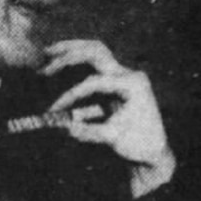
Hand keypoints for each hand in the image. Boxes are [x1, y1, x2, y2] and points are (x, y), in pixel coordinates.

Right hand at [41, 40, 175, 196]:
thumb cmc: (138, 145)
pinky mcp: (117, 82)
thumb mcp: (114, 138)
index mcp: (133, 84)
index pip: (95, 81)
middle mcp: (129, 74)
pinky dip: (78, 61)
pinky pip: (96, 64)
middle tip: (45, 58)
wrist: (155, 151)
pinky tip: (60, 60)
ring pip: (96, 51)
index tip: (54, 108)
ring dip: (73, 49)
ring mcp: (124, 75)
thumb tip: (65, 128)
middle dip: (69, 54)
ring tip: (48, 51)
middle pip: (96, 52)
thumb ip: (89, 132)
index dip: (71, 94)